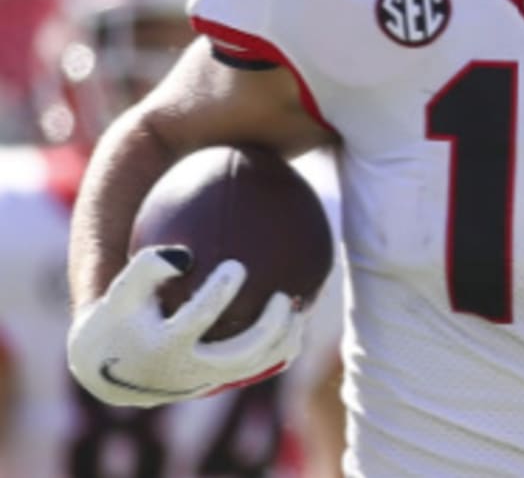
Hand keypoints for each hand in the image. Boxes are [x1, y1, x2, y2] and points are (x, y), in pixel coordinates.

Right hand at [67, 247, 305, 407]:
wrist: (110, 368)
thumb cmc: (119, 316)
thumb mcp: (122, 291)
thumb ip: (147, 268)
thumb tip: (184, 253)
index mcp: (163, 346)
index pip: (196, 321)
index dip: (218, 293)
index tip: (236, 265)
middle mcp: (187, 370)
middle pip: (239, 354)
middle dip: (267, 328)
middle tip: (282, 296)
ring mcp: (205, 381)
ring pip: (254, 367)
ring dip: (281, 341)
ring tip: (299, 309)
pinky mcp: (216, 384)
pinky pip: (257, 369)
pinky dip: (279, 348)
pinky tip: (296, 319)